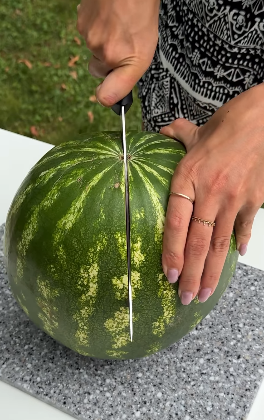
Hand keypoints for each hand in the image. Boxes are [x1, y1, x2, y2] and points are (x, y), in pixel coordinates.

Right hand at [77, 0, 160, 105]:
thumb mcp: (148, 36)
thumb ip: (130, 65)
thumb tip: (112, 86)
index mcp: (128, 58)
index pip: (107, 95)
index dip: (110, 97)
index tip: (112, 97)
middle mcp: (105, 53)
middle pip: (102, 69)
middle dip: (111, 59)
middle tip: (126, 36)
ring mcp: (89, 38)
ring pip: (95, 50)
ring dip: (105, 39)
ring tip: (119, 17)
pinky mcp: (80, 24)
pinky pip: (89, 35)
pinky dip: (97, 26)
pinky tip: (107, 10)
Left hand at [159, 84, 263, 304]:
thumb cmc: (231, 121)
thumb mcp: (198, 130)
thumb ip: (178, 136)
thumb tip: (164, 131)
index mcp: (187, 177)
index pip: (175, 224)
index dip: (171, 253)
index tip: (167, 275)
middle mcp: (209, 192)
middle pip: (198, 242)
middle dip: (190, 274)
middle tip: (184, 298)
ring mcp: (235, 199)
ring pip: (221, 244)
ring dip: (212, 272)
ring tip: (203, 293)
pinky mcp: (256, 199)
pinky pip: (245, 228)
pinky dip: (241, 244)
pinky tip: (236, 258)